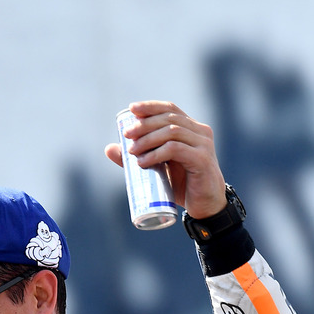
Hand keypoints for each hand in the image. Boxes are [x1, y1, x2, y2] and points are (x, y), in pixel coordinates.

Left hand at [104, 101, 226, 218]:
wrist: (205, 206)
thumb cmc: (181, 186)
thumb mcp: (157, 168)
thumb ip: (136, 156)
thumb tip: (109, 148)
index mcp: (191, 129)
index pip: (170, 109)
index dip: (151, 107)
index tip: (131, 109)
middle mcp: (200, 132)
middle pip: (169, 118)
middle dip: (145, 124)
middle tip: (127, 134)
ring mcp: (203, 145)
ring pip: (172, 132)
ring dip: (148, 139)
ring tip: (132, 151)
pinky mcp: (202, 160)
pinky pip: (176, 149)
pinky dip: (157, 153)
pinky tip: (143, 162)